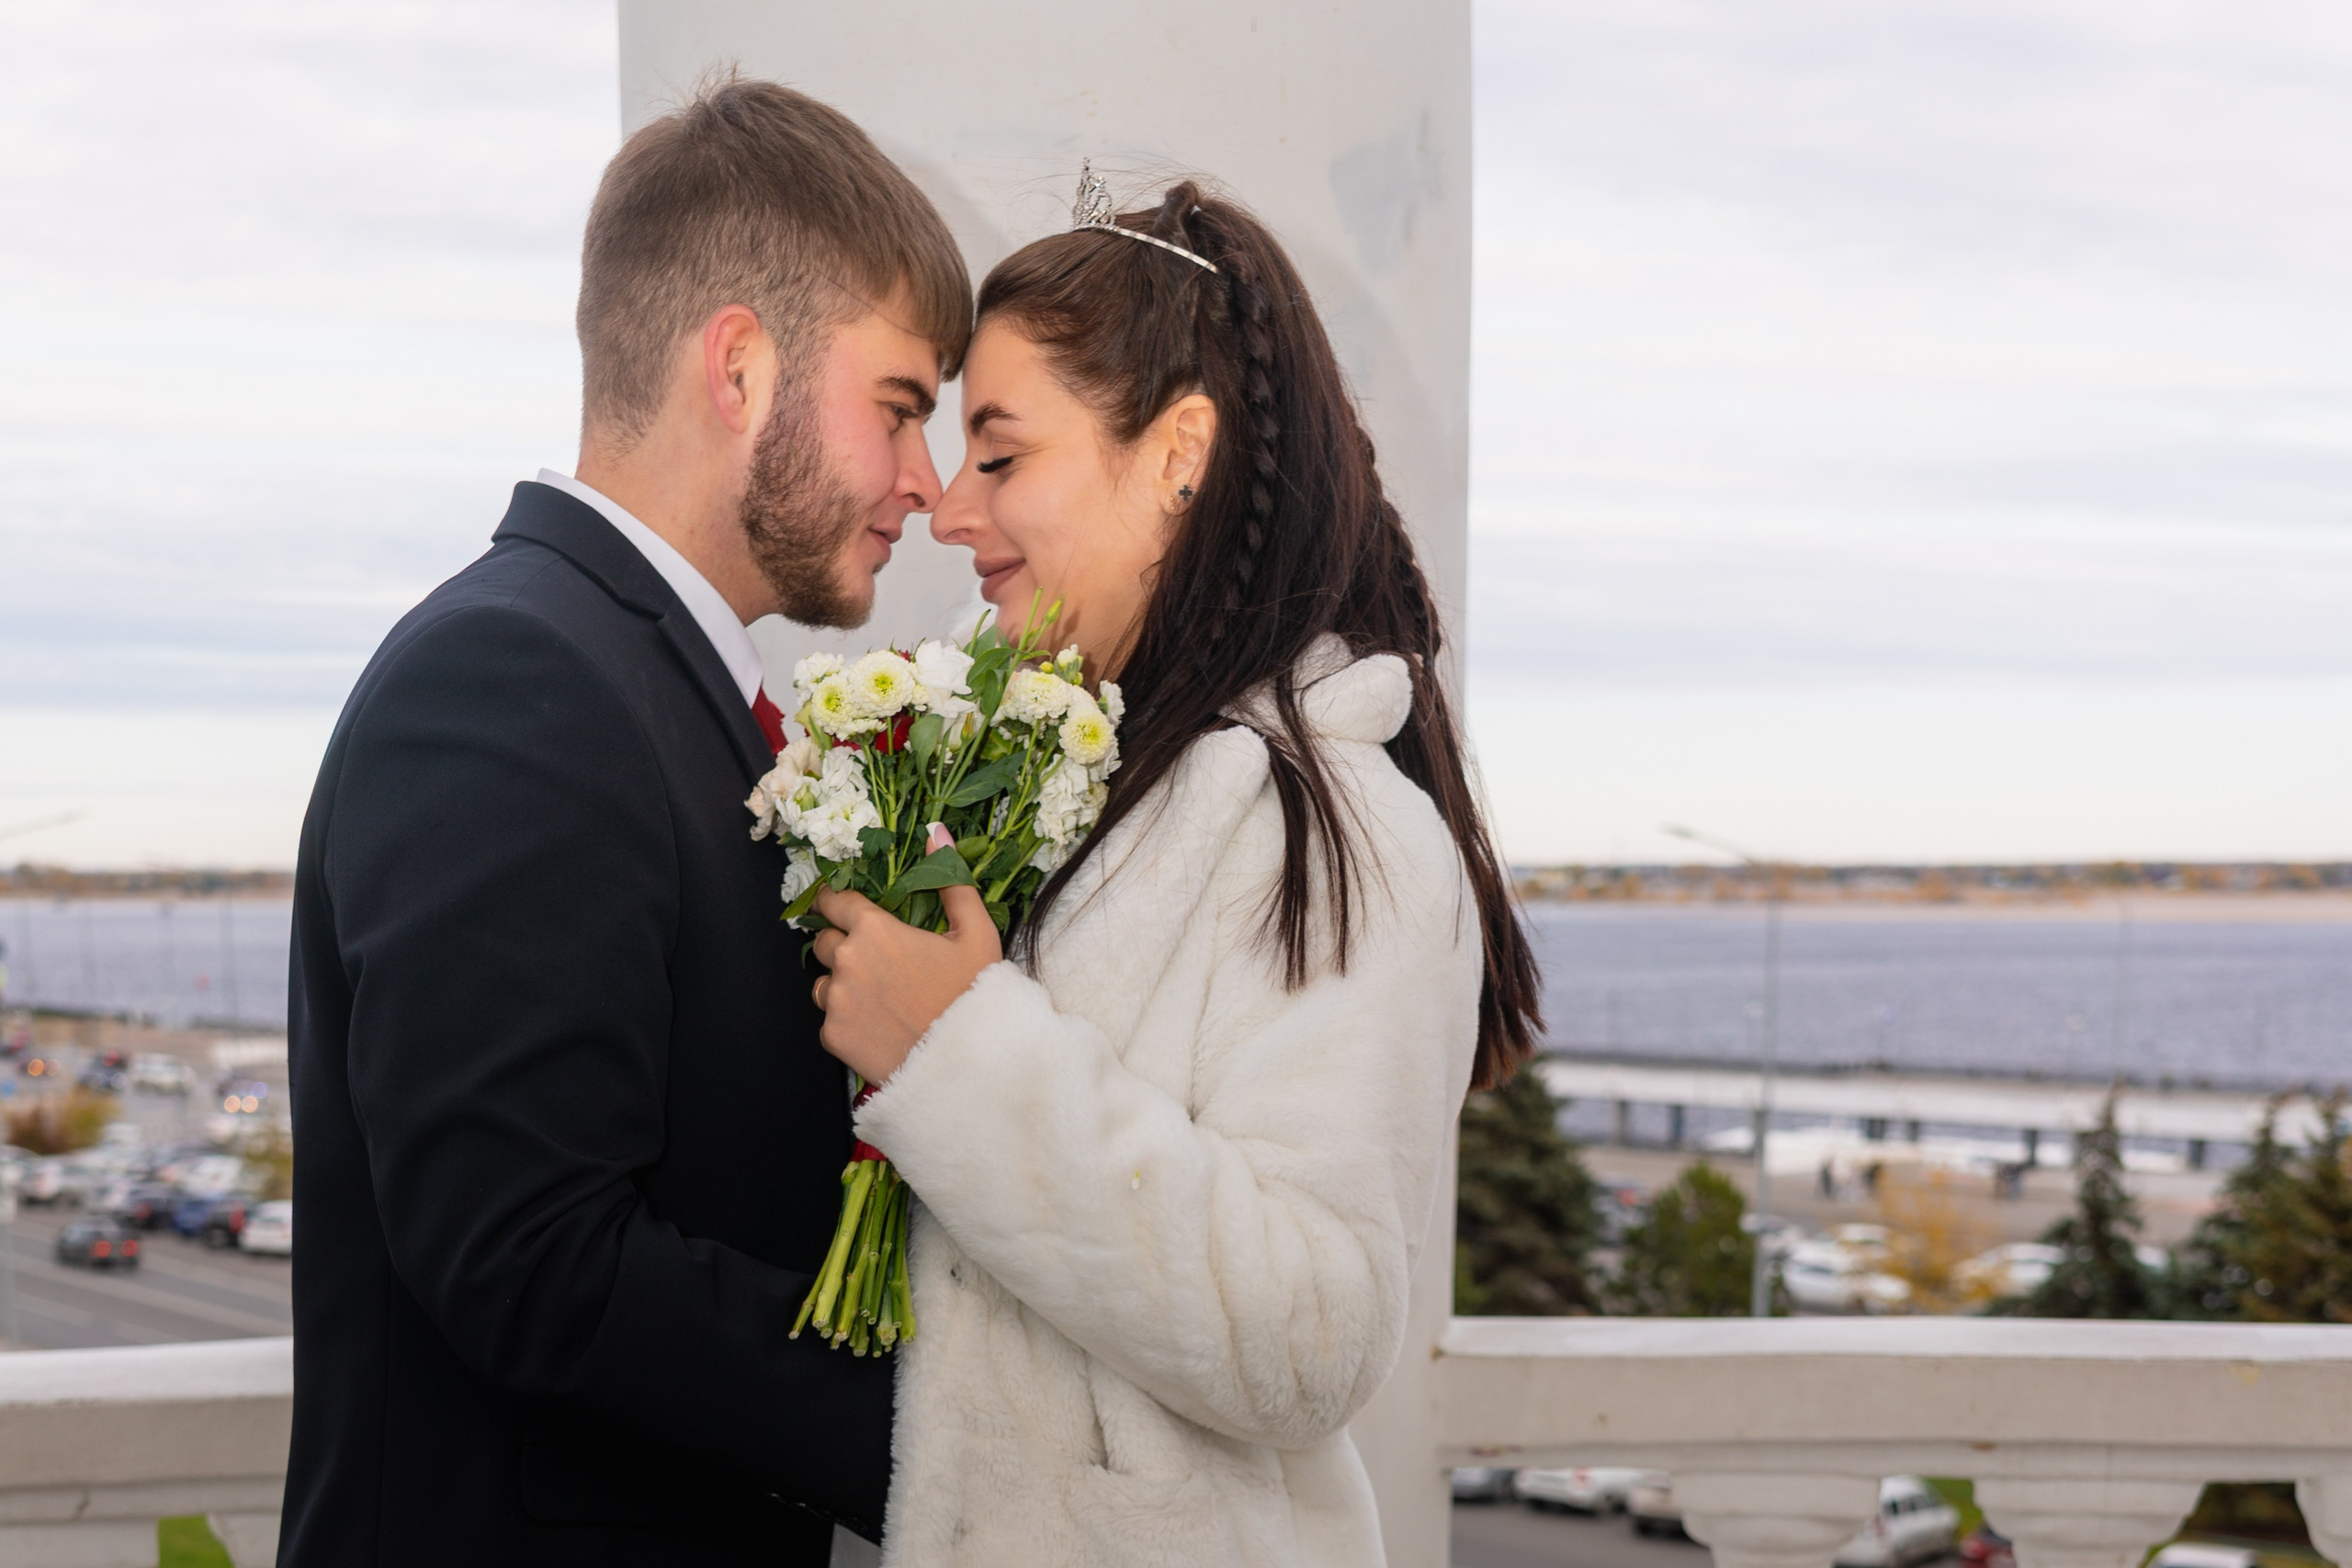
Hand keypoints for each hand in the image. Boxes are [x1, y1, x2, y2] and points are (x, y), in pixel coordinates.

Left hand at [810, 882, 1002, 1084]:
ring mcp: (836, 1000)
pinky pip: (831, 1019)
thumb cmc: (975, 996)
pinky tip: (880, 1025)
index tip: (839, 905)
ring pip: (824, 982)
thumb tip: (938, 832)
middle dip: (842, 944)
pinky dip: (848, 1020)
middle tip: (875, 960)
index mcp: (875, 929)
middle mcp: (847, 960)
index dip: (836, 901)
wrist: (969, 1064)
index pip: (834, 901)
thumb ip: (952, 880)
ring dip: (842, 984)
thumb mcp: (976, 933)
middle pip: (824, 941)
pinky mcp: (833, 1036)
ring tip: (880, 997)